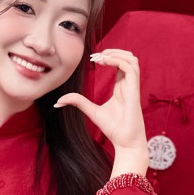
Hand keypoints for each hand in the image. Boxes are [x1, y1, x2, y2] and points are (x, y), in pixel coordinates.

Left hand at [55, 48, 149, 178]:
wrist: (125, 142)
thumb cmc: (113, 129)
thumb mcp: (91, 111)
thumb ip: (78, 102)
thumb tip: (59, 101)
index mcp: (121, 87)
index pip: (120, 64)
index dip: (108, 57)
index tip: (93, 59)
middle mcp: (128, 85)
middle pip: (128, 58)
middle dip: (113, 52)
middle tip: (96, 56)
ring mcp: (132, 87)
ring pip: (132, 60)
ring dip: (117, 54)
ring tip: (101, 57)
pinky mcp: (134, 91)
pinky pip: (131, 68)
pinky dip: (118, 61)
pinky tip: (104, 62)